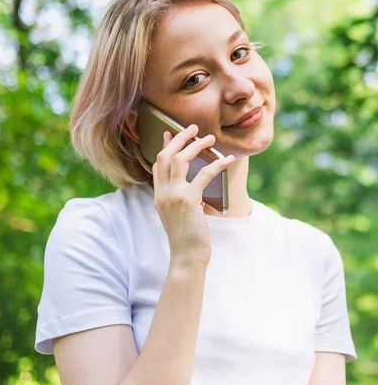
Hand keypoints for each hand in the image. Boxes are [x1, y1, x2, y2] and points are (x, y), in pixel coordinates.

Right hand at [152, 124, 234, 268]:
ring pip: (180, 160)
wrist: (186, 256)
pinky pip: (203, 175)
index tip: (169, 133)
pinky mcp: (188, 200)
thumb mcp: (177, 215)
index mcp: (158, 195)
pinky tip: (228, 160)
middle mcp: (162, 193)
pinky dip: (217, 164)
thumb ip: (179, 199)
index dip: (164, 146)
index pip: (157, 164)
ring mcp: (173, 195)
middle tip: (192, 128)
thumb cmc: (186, 238)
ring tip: (210, 138)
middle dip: (179, 138)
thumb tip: (193, 188)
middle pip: (165, 156)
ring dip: (195, 145)